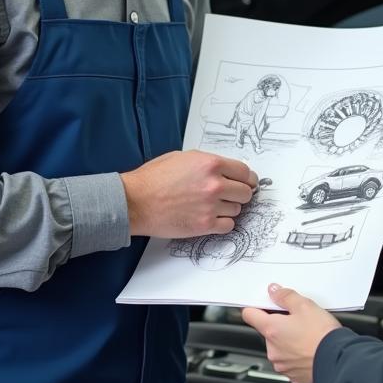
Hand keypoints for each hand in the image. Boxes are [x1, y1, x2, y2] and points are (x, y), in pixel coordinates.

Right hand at [122, 150, 256, 237]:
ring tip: (212, 206)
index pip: (245, 172)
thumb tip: (225, 170)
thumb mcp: (183, 157)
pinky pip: (228, 225)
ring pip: (237, 209)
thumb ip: (207, 163)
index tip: (246, 182)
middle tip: (230, 195)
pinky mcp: (204, 225)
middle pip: (245, 192)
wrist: (136, 201)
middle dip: (239, 193)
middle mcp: (215, 185)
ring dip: (229, 208)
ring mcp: (211, 206)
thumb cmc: (154, 178)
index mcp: (211, 164)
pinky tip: (211, 218)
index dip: (246, 178)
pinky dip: (223, 223)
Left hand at [241, 284, 341, 382]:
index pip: (249, 315)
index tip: (264, 305)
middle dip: (280, 325)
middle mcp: (273, 350)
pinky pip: (291, 362)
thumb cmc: (322, 335)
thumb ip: (286, 296)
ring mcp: (282, 365)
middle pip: (268, 332)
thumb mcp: (305, 305)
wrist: (338, 361)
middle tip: (298, 320)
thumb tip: (274, 291)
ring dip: (289, 342)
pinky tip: (310, 349)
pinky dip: (298, 356)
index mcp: (271, 329)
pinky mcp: (294, 376)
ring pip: (280, 348)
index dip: (256, 307)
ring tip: (308, 336)